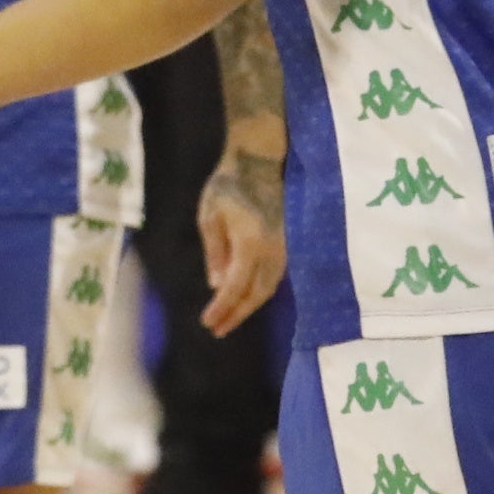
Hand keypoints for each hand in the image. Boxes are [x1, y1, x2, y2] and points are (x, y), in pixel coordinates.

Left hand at [196, 151, 285, 331]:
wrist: (259, 162)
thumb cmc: (228, 186)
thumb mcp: (210, 218)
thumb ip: (215, 253)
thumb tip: (217, 286)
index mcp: (251, 245)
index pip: (236, 287)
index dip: (222, 308)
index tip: (207, 323)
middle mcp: (272, 251)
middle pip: (256, 294)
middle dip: (237, 315)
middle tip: (218, 330)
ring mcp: (283, 248)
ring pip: (269, 288)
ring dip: (249, 307)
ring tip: (229, 320)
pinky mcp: (286, 244)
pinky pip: (275, 277)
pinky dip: (260, 293)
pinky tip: (247, 298)